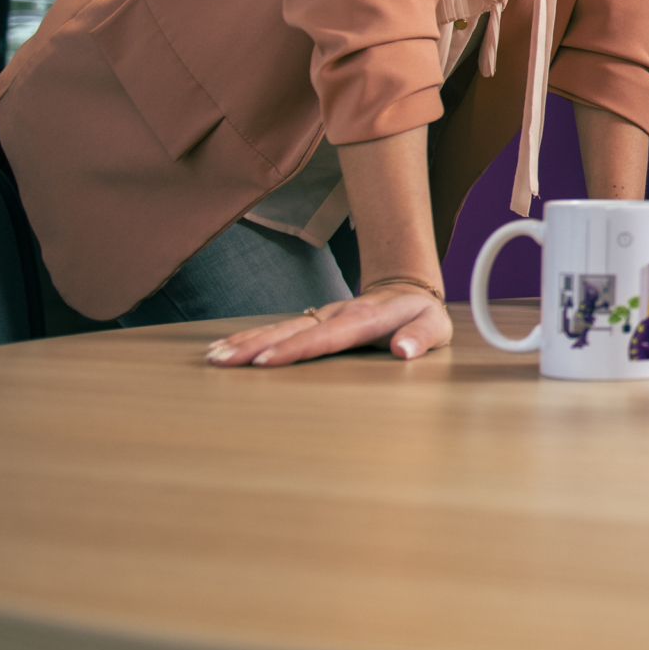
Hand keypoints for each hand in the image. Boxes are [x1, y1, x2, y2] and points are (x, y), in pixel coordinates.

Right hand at [204, 283, 453, 367]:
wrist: (408, 288)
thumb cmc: (421, 314)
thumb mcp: (435, 325)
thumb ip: (420, 337)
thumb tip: (403, 350)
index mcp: (363, 319)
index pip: (324, 337)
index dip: (295, 349)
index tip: (265, 361)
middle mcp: (334, 314)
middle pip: (290, 331)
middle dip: (255, 346)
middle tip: (222, 362)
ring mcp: (321, 315)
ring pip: (278, 328)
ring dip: (245, 342)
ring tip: (214, 357)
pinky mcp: (312, 320)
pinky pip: (278, 329)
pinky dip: (250, 338)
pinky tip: (225, 348)